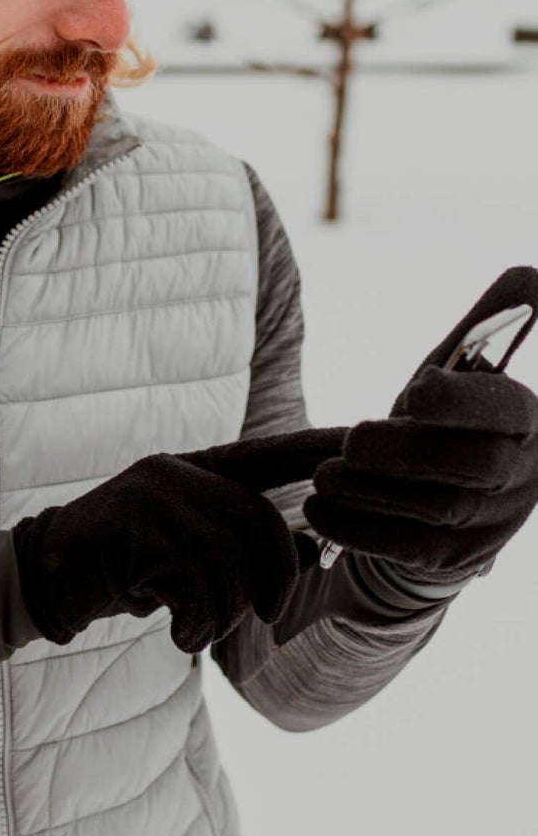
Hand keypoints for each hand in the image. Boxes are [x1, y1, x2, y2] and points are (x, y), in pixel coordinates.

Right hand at [12, 428, 346, 653]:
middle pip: (260, 522)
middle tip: (265, 618)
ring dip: (225, 616)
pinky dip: (197, 624)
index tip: (364, 437)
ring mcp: (151, 496)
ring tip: (200, 633)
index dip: (319, 447)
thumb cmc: (125, 569)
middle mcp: (177, 470)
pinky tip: (179, 636)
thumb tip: (314, 550)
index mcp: (197, 468)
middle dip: (274, 582)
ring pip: (228, 564)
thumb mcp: (192, 558)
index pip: (271, 452)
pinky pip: (194, 585)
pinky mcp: (130, 530)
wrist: (46, 580)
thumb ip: (245, 549)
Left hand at [304, 367, 537, 582]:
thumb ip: (461, 346)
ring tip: (324, 476)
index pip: (503, 408)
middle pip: (475, 463)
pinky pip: (405, 546)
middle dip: (407, 451)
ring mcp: (490, 520)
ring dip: (368, 490)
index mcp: (521, 420)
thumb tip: (498, 280)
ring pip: (437, 508)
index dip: (461, 402)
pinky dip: (353, 527)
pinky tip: (318, 508)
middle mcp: (517, 472)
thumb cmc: (446, 426)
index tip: (416, 394)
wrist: (455, 503)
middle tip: (352, 443)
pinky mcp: (453, 555)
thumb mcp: (454, 384)